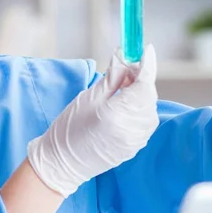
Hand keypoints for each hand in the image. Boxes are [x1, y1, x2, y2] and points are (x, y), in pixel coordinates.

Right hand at [27, 45, 158, 197]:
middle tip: (124, 67)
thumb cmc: (70, 128)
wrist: (62, 163)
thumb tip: (124, 57)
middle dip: (141, 77)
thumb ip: (112, 77)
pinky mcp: (135, 146)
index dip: (148, 64)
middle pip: (148, 95)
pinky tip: (123, 103)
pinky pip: (144, 120)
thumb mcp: (89, 97)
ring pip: (148, 107)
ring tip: (120, 86)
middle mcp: (133, 128)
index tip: (147, 49)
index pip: (144, 84)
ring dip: (140, 93)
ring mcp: (137, 140)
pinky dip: (138, 107)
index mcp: (120, 114)